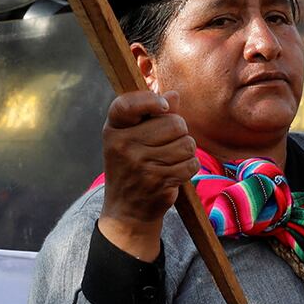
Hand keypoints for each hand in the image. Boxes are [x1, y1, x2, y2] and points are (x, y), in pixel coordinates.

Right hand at [98, 90, 195, 262]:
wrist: (126, 209)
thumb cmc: (131, 165)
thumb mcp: (132, 137)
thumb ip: (152, 114)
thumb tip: (174, 95)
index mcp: (114, 129)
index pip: (127, 104)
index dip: (150, 100)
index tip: (165, 107)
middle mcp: (123, 145)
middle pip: (173, 123)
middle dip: (180, 131)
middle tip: (170, 142)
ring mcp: (140, 165)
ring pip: (186, 144)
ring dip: (187, 151)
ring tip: (172, 158)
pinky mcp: (157, 182)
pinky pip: (190, 164)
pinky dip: (190, 167)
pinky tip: (176, 171)